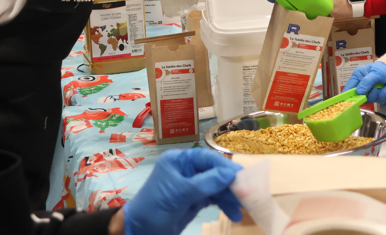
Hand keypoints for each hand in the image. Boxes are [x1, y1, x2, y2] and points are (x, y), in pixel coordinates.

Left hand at [123, 149, 242, 234]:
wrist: (139, 232)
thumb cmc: (154, 208)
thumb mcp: (180, 194)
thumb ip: (206, 182)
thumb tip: (232, 173)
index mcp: (179, 160)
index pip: (207, 158)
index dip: (225, 166)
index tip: (243, 177)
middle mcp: (186, 170)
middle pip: (214, 171)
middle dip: (230, 183)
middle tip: (247, 194)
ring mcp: (191, 186)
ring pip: (216, 186)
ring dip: (229, 197)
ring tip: (241, 209)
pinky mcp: (194, 200)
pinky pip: (213, 198)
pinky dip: (223, 204)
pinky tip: (233, 213)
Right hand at [344, 62, 385, 103]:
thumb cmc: (383, 69)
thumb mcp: (375, 73)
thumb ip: (367, 82)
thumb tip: (359, 92)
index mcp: (357, 77)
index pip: (348, 89)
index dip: (348, 97)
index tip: (351, 102)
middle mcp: (361, 85)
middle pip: (360, 98)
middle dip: (371, 94)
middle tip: (376, 88)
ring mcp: (369, 92)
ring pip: (371, 100)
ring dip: (380, 93)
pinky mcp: (377, 96)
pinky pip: (380, 100)